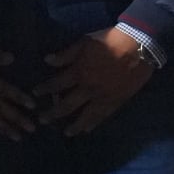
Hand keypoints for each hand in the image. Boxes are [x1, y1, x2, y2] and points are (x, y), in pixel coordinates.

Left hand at [33, 30, 153, 136]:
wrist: (138, 47)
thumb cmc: (109, 40)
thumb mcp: (84, 42)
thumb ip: (66, 54)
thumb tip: (47, 60)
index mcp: (79, 72)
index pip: (56, 84)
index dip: (44, 89)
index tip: (35, 94)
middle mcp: (88, 88)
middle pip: (67, 105)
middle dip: (53, 113)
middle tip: (42, 120)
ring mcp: (103, 97)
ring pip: (85, 116)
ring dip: (73, 125)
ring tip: (65, 133)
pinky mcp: (116, 101)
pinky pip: (102, 116)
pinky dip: (93, 124)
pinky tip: (87, 130)